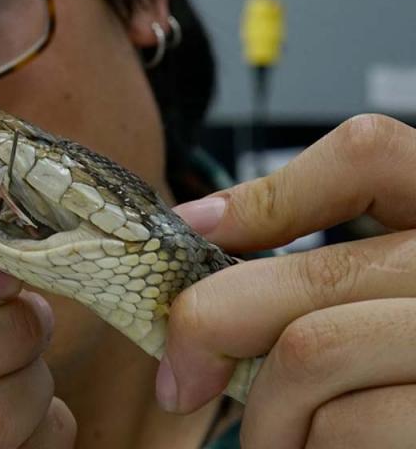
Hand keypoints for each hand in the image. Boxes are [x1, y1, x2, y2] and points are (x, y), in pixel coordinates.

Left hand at [161, 114, 415, 447]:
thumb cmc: (395, 378)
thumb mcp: (381, 296)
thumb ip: (319, 266)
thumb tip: (199, 226)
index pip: (369, 155)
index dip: (270, 190)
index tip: (196, 228)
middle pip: (314, 273)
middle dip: (213, 329)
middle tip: (181, 376)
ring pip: (310, 351)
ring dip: (263, 411)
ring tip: (273, 432)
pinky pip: (340, 426)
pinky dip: (299, 448)